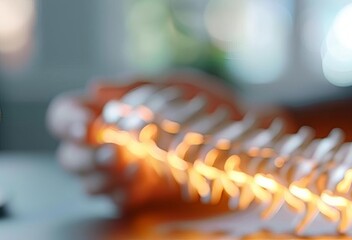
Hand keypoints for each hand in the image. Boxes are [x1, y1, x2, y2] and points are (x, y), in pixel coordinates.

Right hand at [46, 71, 250, 212]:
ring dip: (101, 175)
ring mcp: (121, 174)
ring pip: (88, 182)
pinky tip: (141, 179)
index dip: (68, 121)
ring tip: (129, 164)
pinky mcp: (139, 196)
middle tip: (111, 150)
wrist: (245, 130)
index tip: (87, 125)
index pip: (64, 116)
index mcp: (105, 112)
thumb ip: (135, 85)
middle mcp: (105, 144)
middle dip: (84, 155)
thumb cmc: (206, 103)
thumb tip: (96, 87)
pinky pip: (116, 200)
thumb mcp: (173, 84)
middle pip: (68, 155)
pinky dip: (122, 191)